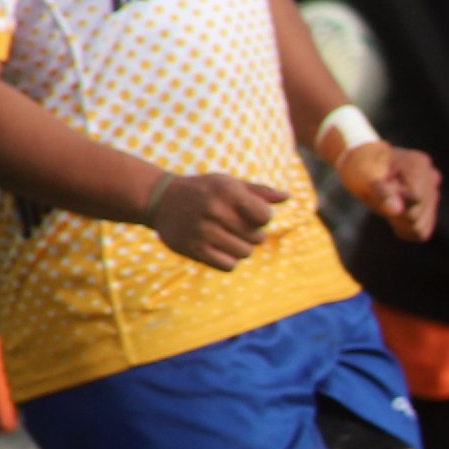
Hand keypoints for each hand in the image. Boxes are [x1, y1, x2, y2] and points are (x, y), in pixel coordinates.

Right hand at [144, 170, 279, 269]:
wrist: (161, 199)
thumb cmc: (204, 190)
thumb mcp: (229, 183)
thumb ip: (259, 192)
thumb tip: (287, 196)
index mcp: (227, 192)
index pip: (265, 216)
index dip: (262, 218)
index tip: (250, 214)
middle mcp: (215, 211)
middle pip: (258, 237)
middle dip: (252, 234)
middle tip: (234, 226)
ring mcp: (203, 231)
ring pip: (245, 253)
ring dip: (241, 247)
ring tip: (226, 236)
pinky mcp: (193, 249)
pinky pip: (229, 265)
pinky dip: (228, 260)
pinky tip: (219, 248)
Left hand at [333, 139, 439, 240]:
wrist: (365, 163)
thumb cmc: (363, 168)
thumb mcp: (365, 176)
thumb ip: (382, 193)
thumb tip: (397, 210)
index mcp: (418, 164)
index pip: (415, 199)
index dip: (394, 202)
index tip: (378, 192)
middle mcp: (431, 177)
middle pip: (417, 215)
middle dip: (395, 214)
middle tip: (380, 201)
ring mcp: (433, 192)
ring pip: (421, 227)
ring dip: (399, 222)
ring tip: (387, 206)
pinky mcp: (431, 206)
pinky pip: (422, 231)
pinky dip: (405, 228)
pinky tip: (394, 214)